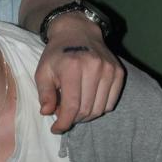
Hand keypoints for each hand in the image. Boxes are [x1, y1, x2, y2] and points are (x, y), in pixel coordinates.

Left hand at [35, 13, 123, 133]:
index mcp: (73, 67)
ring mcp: (109, 70)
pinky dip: (99, 108)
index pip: (72, 105)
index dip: (64, 122)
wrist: (77, 32)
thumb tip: (47, 113)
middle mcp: (94, 68)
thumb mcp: (42, 72)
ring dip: (86, 116)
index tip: (56, 129)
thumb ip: (45, 93)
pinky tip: (87, 101)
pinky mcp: (119, 72)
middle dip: (73, 119)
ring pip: (100, 109)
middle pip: (87, 109)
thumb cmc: (56, 55)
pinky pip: (111, 102)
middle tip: (62, 115)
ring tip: (74, 108)